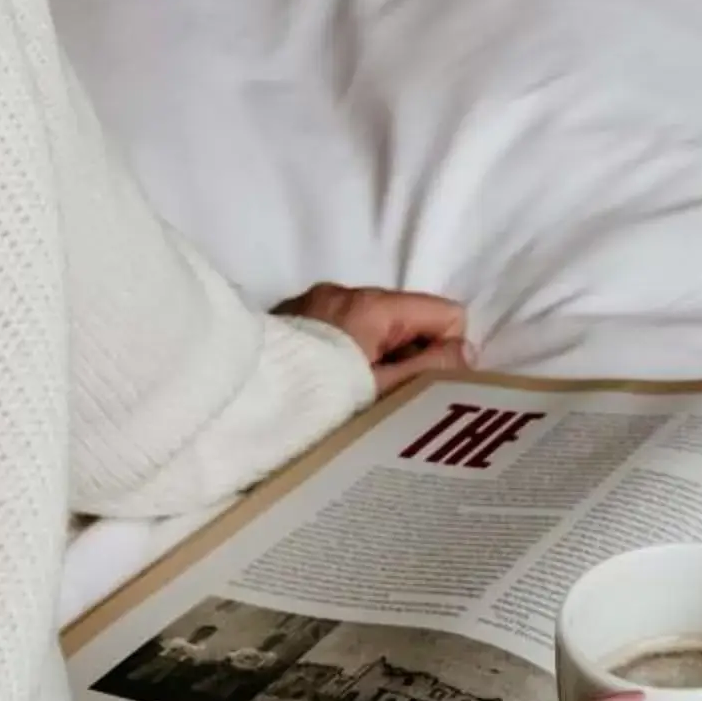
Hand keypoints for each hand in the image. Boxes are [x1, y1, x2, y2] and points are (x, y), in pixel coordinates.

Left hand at [274, 282, 469, 394]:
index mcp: (373, 306)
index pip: (444, 314)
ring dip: (374, 360)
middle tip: (386, 401)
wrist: (238, 406)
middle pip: (407, 321)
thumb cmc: (318, 403)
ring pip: (372, 329)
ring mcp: (310, 305)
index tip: (420, 388)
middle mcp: (342, 293)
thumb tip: (464, 351)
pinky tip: (325, 388)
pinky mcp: (287, 321)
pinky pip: (337, 333)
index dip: (444, 354)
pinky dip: (342, 357)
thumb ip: (432, 370)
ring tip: (352, 399)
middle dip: (408, 357)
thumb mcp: (384, 394)